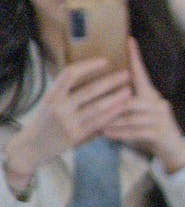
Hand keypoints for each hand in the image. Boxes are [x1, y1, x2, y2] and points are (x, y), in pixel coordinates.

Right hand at [8, 58, 130, 176]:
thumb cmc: (45, 120)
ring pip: (98, 107)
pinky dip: (112, 114)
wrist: (33, 146)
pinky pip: (99, 122)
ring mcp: (68, 122)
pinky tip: (122, 108)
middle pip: (90, 90)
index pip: (70, 74)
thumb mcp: (50, 102)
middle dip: (110, 81)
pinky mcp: (77, 135)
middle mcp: (59, 107)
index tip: (105, 61)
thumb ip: (66, 91)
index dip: (88, 66)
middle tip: (126, 74)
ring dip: (116, 98)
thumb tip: (89, 73)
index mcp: (52, 95)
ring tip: (129, 90)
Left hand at [99, 39, 184, 169]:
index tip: (129, 40)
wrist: (173, 149)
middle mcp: (158, 103)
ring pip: (130, 116)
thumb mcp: (139, 113)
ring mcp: (161, 118)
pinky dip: (119, 133)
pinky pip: (136, 131)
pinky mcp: (161, 133)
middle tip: (89, 104)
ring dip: (111, 120)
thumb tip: (104, 91)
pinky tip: (105, 134)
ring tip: (94, 123)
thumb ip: (125, 102)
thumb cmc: (149, 128)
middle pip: (130, 98)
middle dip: (110, 103)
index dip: (136, 57)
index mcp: (151, 95)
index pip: (142, 73)